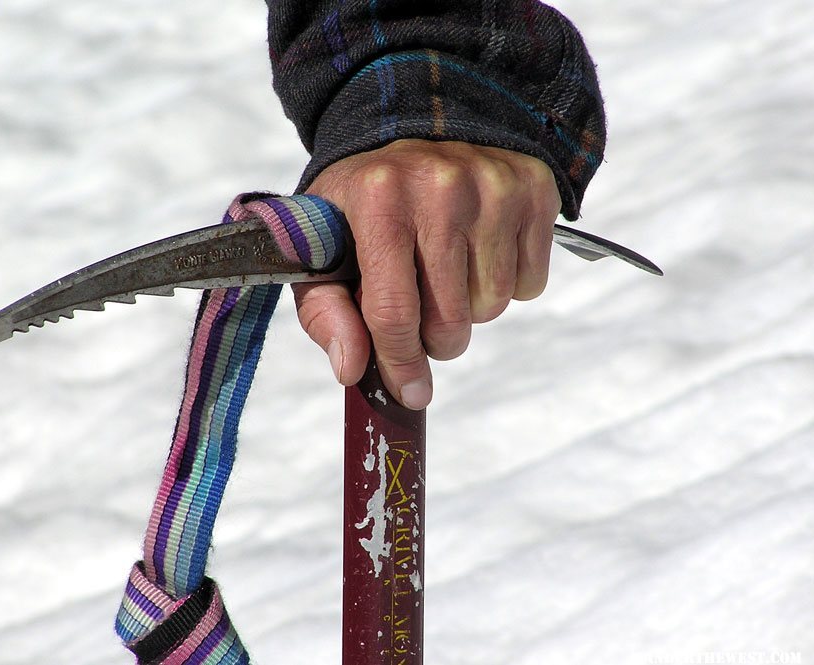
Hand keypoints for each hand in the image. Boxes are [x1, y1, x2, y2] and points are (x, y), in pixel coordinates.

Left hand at [294, 139, 561, 409]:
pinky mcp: (534, 190)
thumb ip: (325, 310)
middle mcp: (440, 189)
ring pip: (493, 307)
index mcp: (377, 200)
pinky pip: (530, 283)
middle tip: (422, 314)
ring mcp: (494, 187)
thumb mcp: (324, 244)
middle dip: (434, 339)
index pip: (393, 312)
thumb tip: (352, 369)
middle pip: (451, 322)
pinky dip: (505, 283)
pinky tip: (480, 251)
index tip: (408, 393)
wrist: (422, 120)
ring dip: (469, 309)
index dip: (400, 365)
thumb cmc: (364, 198)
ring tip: (447, 270)